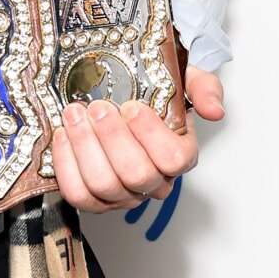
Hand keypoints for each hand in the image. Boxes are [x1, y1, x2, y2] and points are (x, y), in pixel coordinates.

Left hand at [49, 70, 221, 213]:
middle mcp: (155, 181)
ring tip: (75, 115)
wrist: (128, 97)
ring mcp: (124, 194)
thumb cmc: (157, 93)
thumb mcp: (187, 79)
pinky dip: (67, 165)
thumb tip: (214, 110)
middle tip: (97, 107)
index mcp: (181, 155)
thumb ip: (205, 87)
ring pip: (104, 185)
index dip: (150, 134)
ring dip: (84, 147)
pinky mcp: (95, 198)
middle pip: (136, 174)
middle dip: (112, 137)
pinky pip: (79, 194)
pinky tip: (63, 136)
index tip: (132, 106)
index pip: (174, 159)